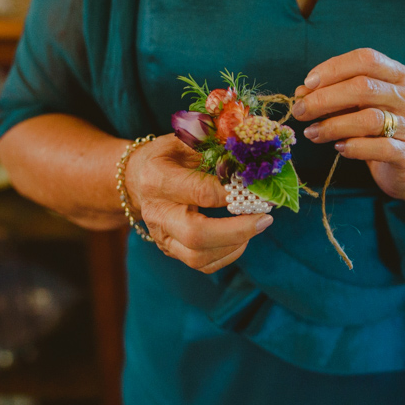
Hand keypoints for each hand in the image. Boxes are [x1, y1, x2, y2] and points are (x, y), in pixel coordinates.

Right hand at [125, 134, 272, 273]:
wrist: (138, 178)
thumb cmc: (168, 156)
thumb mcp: (185, 140)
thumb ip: (213, 143)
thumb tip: (249, 148)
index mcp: (158, 179)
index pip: (201, 192)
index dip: (235, 193)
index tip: (261, 190)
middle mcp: (157, 213)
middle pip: (196, 235)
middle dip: (237, 230)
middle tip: (266, 218)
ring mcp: (161, 236)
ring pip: (199, 257)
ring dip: (236, 244)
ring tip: (256, 225)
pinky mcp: (170, 250)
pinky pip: (203, 265)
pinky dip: (228, 254)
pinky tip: (241, 237)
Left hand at [293, 48, 404, 206]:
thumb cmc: (379, 130)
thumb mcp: (358, 107)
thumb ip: (334, 96)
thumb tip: (301, 92)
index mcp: (400, 76)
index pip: (366, 59)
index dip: (334, 68)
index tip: (308, 83)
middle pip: (363, 87)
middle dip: (324, 98)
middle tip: (300, 111)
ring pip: (369, 118)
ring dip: (333, 125)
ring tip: (312, 133)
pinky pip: (380, 147)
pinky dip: (354, 147)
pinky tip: (339, 148)